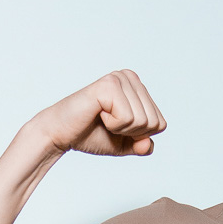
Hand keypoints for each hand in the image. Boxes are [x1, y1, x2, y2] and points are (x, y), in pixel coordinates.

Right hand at [27, 69, 166, 157]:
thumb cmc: (91, 134)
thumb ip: (142, 146)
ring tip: (102, 117)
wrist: (61, 134)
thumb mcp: (124, 144)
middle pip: (154, 122)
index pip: (160, 124)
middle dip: (132, 133)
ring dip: (121, 129)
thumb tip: (148, 144)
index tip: (118, 128)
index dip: (140, 136)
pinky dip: (113, 124)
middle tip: (108, 124)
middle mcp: (130, 77)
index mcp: (138, 88)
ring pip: (142, 120)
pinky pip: (128, 117)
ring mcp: (119, 78)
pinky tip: (98, 113)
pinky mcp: (108, 85)